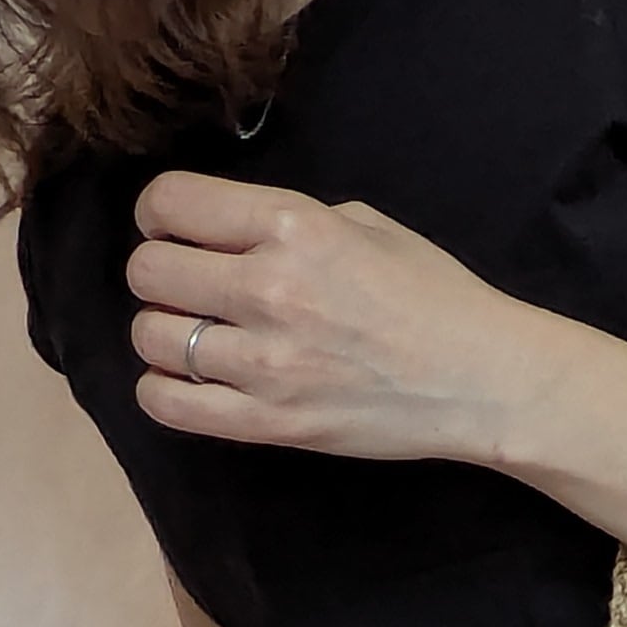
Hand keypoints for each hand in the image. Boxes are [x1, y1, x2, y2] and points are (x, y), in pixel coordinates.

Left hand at [125, 174, 566, 464]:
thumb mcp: (366, 224)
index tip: (174, 230)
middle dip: (158, 272)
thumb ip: (288, 222)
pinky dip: (162, 389)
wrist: (479, 378)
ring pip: (150, 337)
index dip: (159, 214)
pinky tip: (189, 381)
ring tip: (196, 336)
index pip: (169, 203)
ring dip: (163, 333)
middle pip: (146, 272)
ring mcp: (264, 362)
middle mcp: (268, 288)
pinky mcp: (268, 423)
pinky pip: (167, 404)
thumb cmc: (433, 295)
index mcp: (291, 226)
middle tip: (187, 286)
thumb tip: (228, 232)